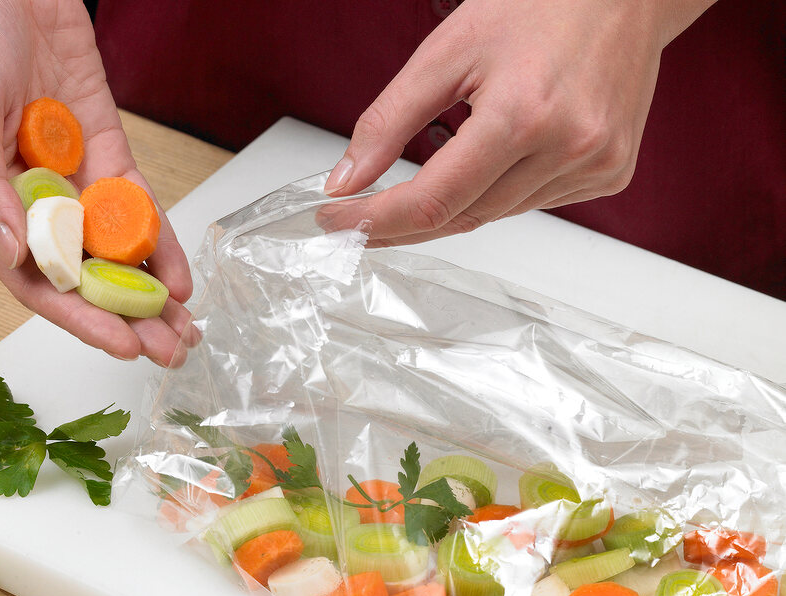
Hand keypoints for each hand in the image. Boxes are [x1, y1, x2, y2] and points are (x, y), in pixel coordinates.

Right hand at [0, 0, 192, 365]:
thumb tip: (10, 253)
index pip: (37, 280)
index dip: (80, 319)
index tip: (121, 347)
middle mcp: (32, 203)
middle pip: (84, 276)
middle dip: (128, 318)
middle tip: (170, 352)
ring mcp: (72, 178)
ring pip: (116, 249)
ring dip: (150, 292)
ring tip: (185, 329)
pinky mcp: (104, 148)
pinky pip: (136, 204)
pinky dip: (160, 239)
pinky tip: (182, 275)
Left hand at [322, 0, 716, 242]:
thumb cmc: (539, 5)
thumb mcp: (445, 53)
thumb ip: (387, 122)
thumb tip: (347, 181)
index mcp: (523, 114)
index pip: (432, 200)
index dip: (376, 220)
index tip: (337, 222)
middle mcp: (568, 148)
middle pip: (462, 217)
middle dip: (404, 221)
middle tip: (360, 216)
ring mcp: (595, 167)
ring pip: (496, 215)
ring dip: (455, 203)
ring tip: (441, 160)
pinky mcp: (610, 174)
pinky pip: (533, 204)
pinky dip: (499, 191)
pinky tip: (499, 155)